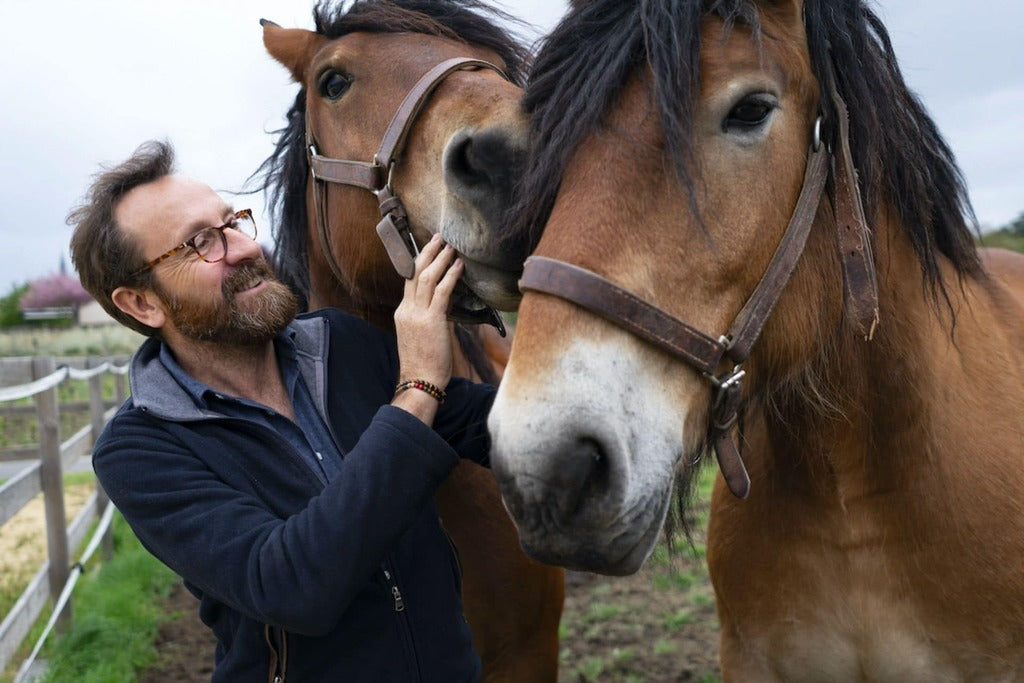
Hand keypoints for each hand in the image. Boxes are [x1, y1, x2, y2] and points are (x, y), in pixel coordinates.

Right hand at [393, 233, 463, 393]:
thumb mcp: (422, 335)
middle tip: (439, 237)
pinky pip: (442, 291)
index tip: (430, 250)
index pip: (410, 281)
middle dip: (428, 252)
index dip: (420, 263)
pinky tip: (459, 266)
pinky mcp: (432, 320)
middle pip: (415, 272)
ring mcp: (417, 314)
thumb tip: (447, 304)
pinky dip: (451, 275)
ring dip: (440, 259)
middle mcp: (407, 309)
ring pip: (426, 277)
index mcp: (403, 312)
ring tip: (451, 246)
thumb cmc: (424, 364)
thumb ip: (431, 317)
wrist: (420, 382)